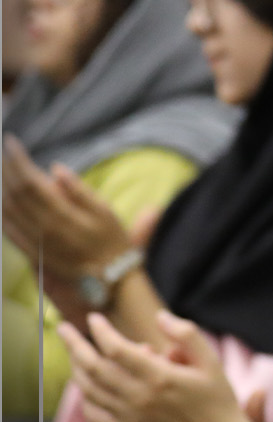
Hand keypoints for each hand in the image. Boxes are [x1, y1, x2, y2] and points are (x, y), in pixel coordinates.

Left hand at [2, 136, 133, 281]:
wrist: (111, 279)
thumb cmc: (112, 242)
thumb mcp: (105, 211)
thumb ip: (78, 190)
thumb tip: (55, 168)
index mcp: (61, 214)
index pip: (30, 182)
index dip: (17, 161)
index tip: (11, 142)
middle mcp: (42, 228)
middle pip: (14, 193)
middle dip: (6, 169)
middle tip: (4, 152)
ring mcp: (34, 242)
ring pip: (7, 210)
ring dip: (1, 187)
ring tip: (1, 170)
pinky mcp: (31, 252)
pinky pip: (8, 229)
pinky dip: (1, 211)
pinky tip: (2, 200)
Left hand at [57, 311, 268, 421]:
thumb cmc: (218, 401)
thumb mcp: (212, 362)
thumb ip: (187, 335)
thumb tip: (160, 317)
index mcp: (160, 377)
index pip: (117, 349)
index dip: (101, 331)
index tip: (94, 318)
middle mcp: (139, 398)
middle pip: (94, 367)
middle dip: (75, 345)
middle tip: (64, 329)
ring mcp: (130, 419)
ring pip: (89, 390)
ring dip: (76, 369)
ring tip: (74, 354)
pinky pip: (94, 416)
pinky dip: (84, 400)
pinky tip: (85, 389)